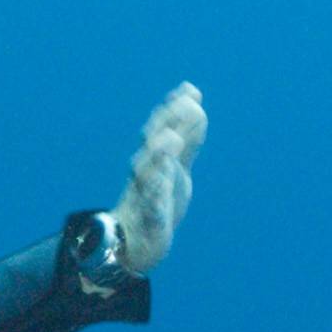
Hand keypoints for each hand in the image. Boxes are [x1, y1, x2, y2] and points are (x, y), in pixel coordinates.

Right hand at [101, 84, 207, 279]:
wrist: (136, 240)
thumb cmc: (157, 197)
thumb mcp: (177, 166)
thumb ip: (188, 138)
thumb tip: (196, 103)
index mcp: (155, 157)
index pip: (163, 128)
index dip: (175, 109)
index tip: (189, 90)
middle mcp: (146, 170)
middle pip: (154, 143)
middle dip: (168, 123)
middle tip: (187, 104)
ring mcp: (144, 193)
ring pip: (147, 170)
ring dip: (159, 153)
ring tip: (172, 137)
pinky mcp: (148, 217)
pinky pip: (150, 205)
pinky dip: (154, 194)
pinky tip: (162, 185)